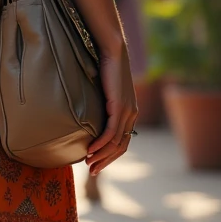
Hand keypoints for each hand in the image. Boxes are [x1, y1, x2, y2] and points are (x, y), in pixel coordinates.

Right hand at [86, 46, 136, 174]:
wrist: (113, 51)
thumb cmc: (106, 66)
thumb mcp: (105, 90)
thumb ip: (102, 103)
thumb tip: (90, 111)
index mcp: (131, 113)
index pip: (123, 143)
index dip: (110, 156)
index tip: (96, 163)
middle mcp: (132, 115)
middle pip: (120, 147)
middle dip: (106, 161)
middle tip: (92, 171)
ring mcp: (127, 112)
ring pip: (115, 142)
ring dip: (101, 156)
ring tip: (89, 164)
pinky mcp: (119, 107)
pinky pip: (111, 132)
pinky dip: (101, 144)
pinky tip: (90, 150)